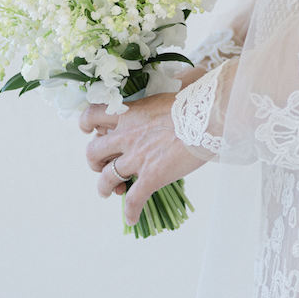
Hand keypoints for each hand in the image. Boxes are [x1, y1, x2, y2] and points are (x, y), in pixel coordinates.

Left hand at [80, 93, 207, 227]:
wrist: (211, 116)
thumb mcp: (176, 88)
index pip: (93, 115)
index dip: (87, 125)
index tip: (91, 131)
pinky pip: (132, 201)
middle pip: (93, 151)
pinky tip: (133, 219)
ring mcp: (137, 157)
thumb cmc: (200, 100)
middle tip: (103, 166)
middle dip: (94, 162)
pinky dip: (130, 212)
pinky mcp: (151, 177)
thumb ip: (168, 92)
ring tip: (110, 193)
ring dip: (104, 188)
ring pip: (106, 178)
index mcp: (131, 112)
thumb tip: (182, 78)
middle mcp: (127, 135)